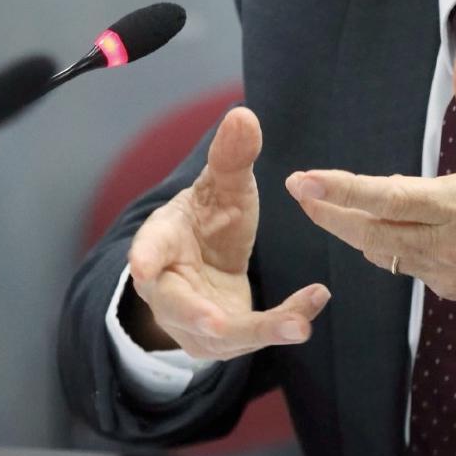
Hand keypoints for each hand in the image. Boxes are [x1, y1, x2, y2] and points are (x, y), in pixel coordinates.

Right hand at [125, 106, 329, 357]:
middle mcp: (169, 289)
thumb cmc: (208, 218)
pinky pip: (253, 336)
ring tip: (298, 325)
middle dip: (195, 315)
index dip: (146, 256)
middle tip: (215, 323)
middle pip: (176, 306)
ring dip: (262, 330)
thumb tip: (243, 114)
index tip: (142, 265)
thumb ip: (231, 156)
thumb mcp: (223, 186)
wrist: (207, 262)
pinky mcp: (223, 341)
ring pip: (222, 334)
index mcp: (161, 242)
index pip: (149, 247)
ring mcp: (193, 323)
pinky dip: (285, 323)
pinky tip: (313, 307)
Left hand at [285, 49, 455, 315]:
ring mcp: (449, 273)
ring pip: (383, 253)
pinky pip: (407, 266)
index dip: (342, 190)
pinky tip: (376, 227)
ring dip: (351, 230)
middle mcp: (449, 245)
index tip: (305, 180)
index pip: (388, 198)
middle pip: (370, 234)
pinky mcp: (454, 288)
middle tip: (298, 191)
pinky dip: (385, 245)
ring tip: (324, 206)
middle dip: (329, 212)